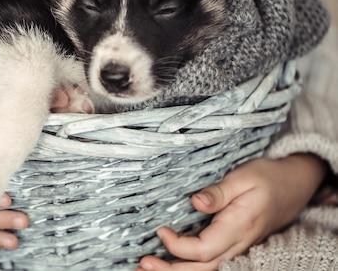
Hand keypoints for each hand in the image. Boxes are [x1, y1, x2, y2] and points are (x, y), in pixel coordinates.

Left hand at [137, 154, 327, 270]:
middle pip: (202, 269)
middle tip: (143, 264)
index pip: (205, 249)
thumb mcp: (244, 177)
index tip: (160, 230)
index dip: (178, 246)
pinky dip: (188, 266)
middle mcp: (238, 243)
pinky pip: (210, 262)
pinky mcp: (233, 245)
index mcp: (239, 227)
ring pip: (206, 270)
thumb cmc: (268, 178)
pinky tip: (170, 262)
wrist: (295, 184)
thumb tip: (196, 202)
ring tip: (148, 268)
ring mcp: (237, 247)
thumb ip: (219, 192)